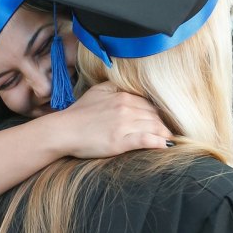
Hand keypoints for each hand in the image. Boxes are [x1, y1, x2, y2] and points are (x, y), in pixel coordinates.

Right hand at [47, 81, 173, 158]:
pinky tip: (166, 145)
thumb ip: (115, 87)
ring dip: (164, 133)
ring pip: (153, 127)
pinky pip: (145, 140)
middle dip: (163, 124)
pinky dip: (158, 142)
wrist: (64, 130)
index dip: (156, 114)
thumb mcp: (97, 91)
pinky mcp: (120, 141)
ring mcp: (123, 124)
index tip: (160, 121)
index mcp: (122, 96)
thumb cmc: (79, 113)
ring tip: (169, 139)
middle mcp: (125, 108)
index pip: (148, 104)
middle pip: (154, 116)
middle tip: (168, 132)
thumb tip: (129, 89)